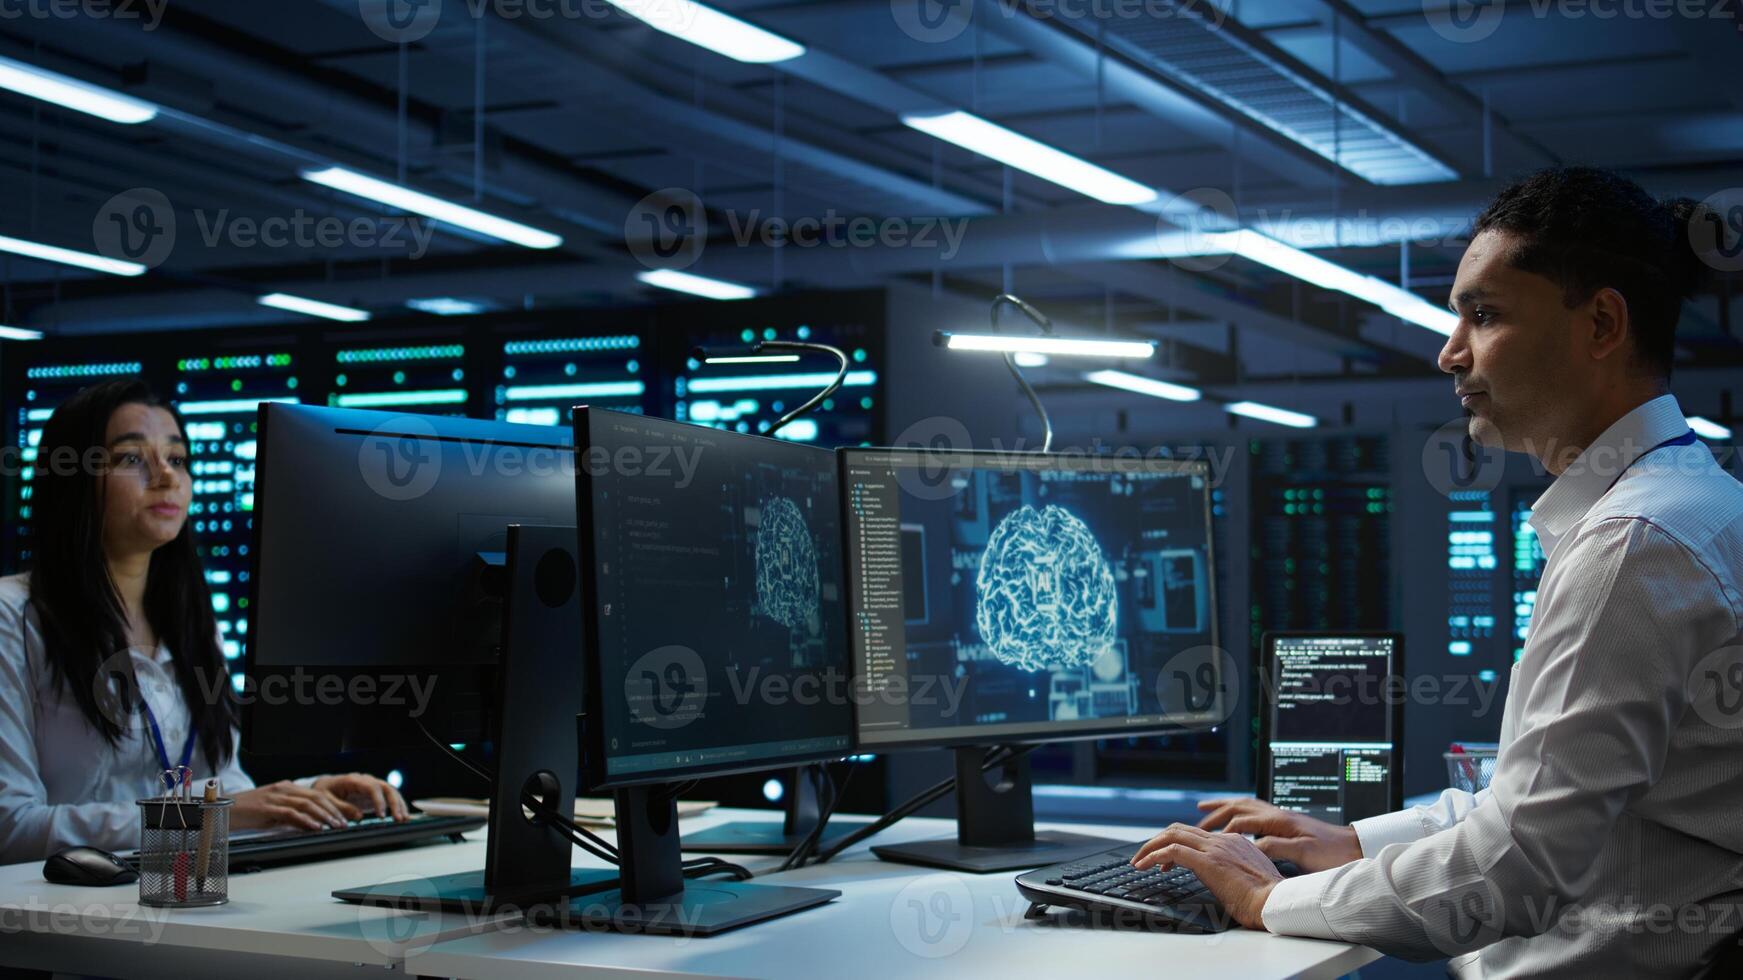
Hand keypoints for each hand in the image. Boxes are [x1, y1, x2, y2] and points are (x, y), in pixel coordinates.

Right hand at [231, 780, 359, 831]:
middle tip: (349, 820)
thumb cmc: (248, 812)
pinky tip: (315, 827)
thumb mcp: (274, 812)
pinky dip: (305, 820)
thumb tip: (311, 825)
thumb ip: (292, 815)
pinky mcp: (266, 807)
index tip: (350, 814)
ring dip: (325, 815)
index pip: (318, 794)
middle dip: (336, 809)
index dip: (336, 804)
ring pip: (307, 804)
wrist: (222, 810)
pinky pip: (290, 812)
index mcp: (288, 788)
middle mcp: (284, 789)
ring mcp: (275, 797)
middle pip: (317, 797)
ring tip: (336, 825)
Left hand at [311, 773, 407, 821]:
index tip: (381, 815)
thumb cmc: (324, 792)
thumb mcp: (326, 801)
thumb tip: (359, 816)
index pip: (372, 787)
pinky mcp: (375, 794)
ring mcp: (372, 786)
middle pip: (386, 787)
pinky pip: (389, 797)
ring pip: (391, 791)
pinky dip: (397, 806)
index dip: (379, 801)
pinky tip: (402, 816)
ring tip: (403, 819)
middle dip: (394, 803)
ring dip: (399, 805)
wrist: (325, 786)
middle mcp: (366, 781)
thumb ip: (342, 808)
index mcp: (353, 780)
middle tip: (398, 818)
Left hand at [1132, 823, 1283, 930]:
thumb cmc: (1267, 899)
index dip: (1176, 843)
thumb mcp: (1248, 877)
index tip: (1165, 860)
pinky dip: (1153, 856)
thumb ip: (1233, 870)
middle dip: (1157, 840)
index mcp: (1234, 841)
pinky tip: (1145, 866)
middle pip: (1179, 829)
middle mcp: (1222, 840)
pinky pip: (1171, 851)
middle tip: (1144, 856)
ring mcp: (1214, 848)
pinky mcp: (1207, 861)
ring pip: (1172, 835)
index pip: (1196, 834)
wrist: (1276, 903)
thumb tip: (1221, 879)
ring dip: (1150, 847)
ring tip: (1139, 861)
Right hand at [1196, 797, 1360, 872]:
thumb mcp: (1304, 854)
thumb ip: (1276, 847)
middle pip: (1238, 806)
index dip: (1222, 832)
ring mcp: (1281, 816)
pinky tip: (1235, 822)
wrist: (1355, 847)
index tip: (1206, 843)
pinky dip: (1238, 813)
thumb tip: (1250, 845)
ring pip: (1245, 805)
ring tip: (1205, 811)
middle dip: (1215, 813)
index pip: (1241, 821)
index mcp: (1279, 821)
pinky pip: (1254, 812)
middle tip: (1196, 822)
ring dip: (1223, 808)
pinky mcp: (1286, 823)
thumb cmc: (1332, 853)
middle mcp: (1277, 814)